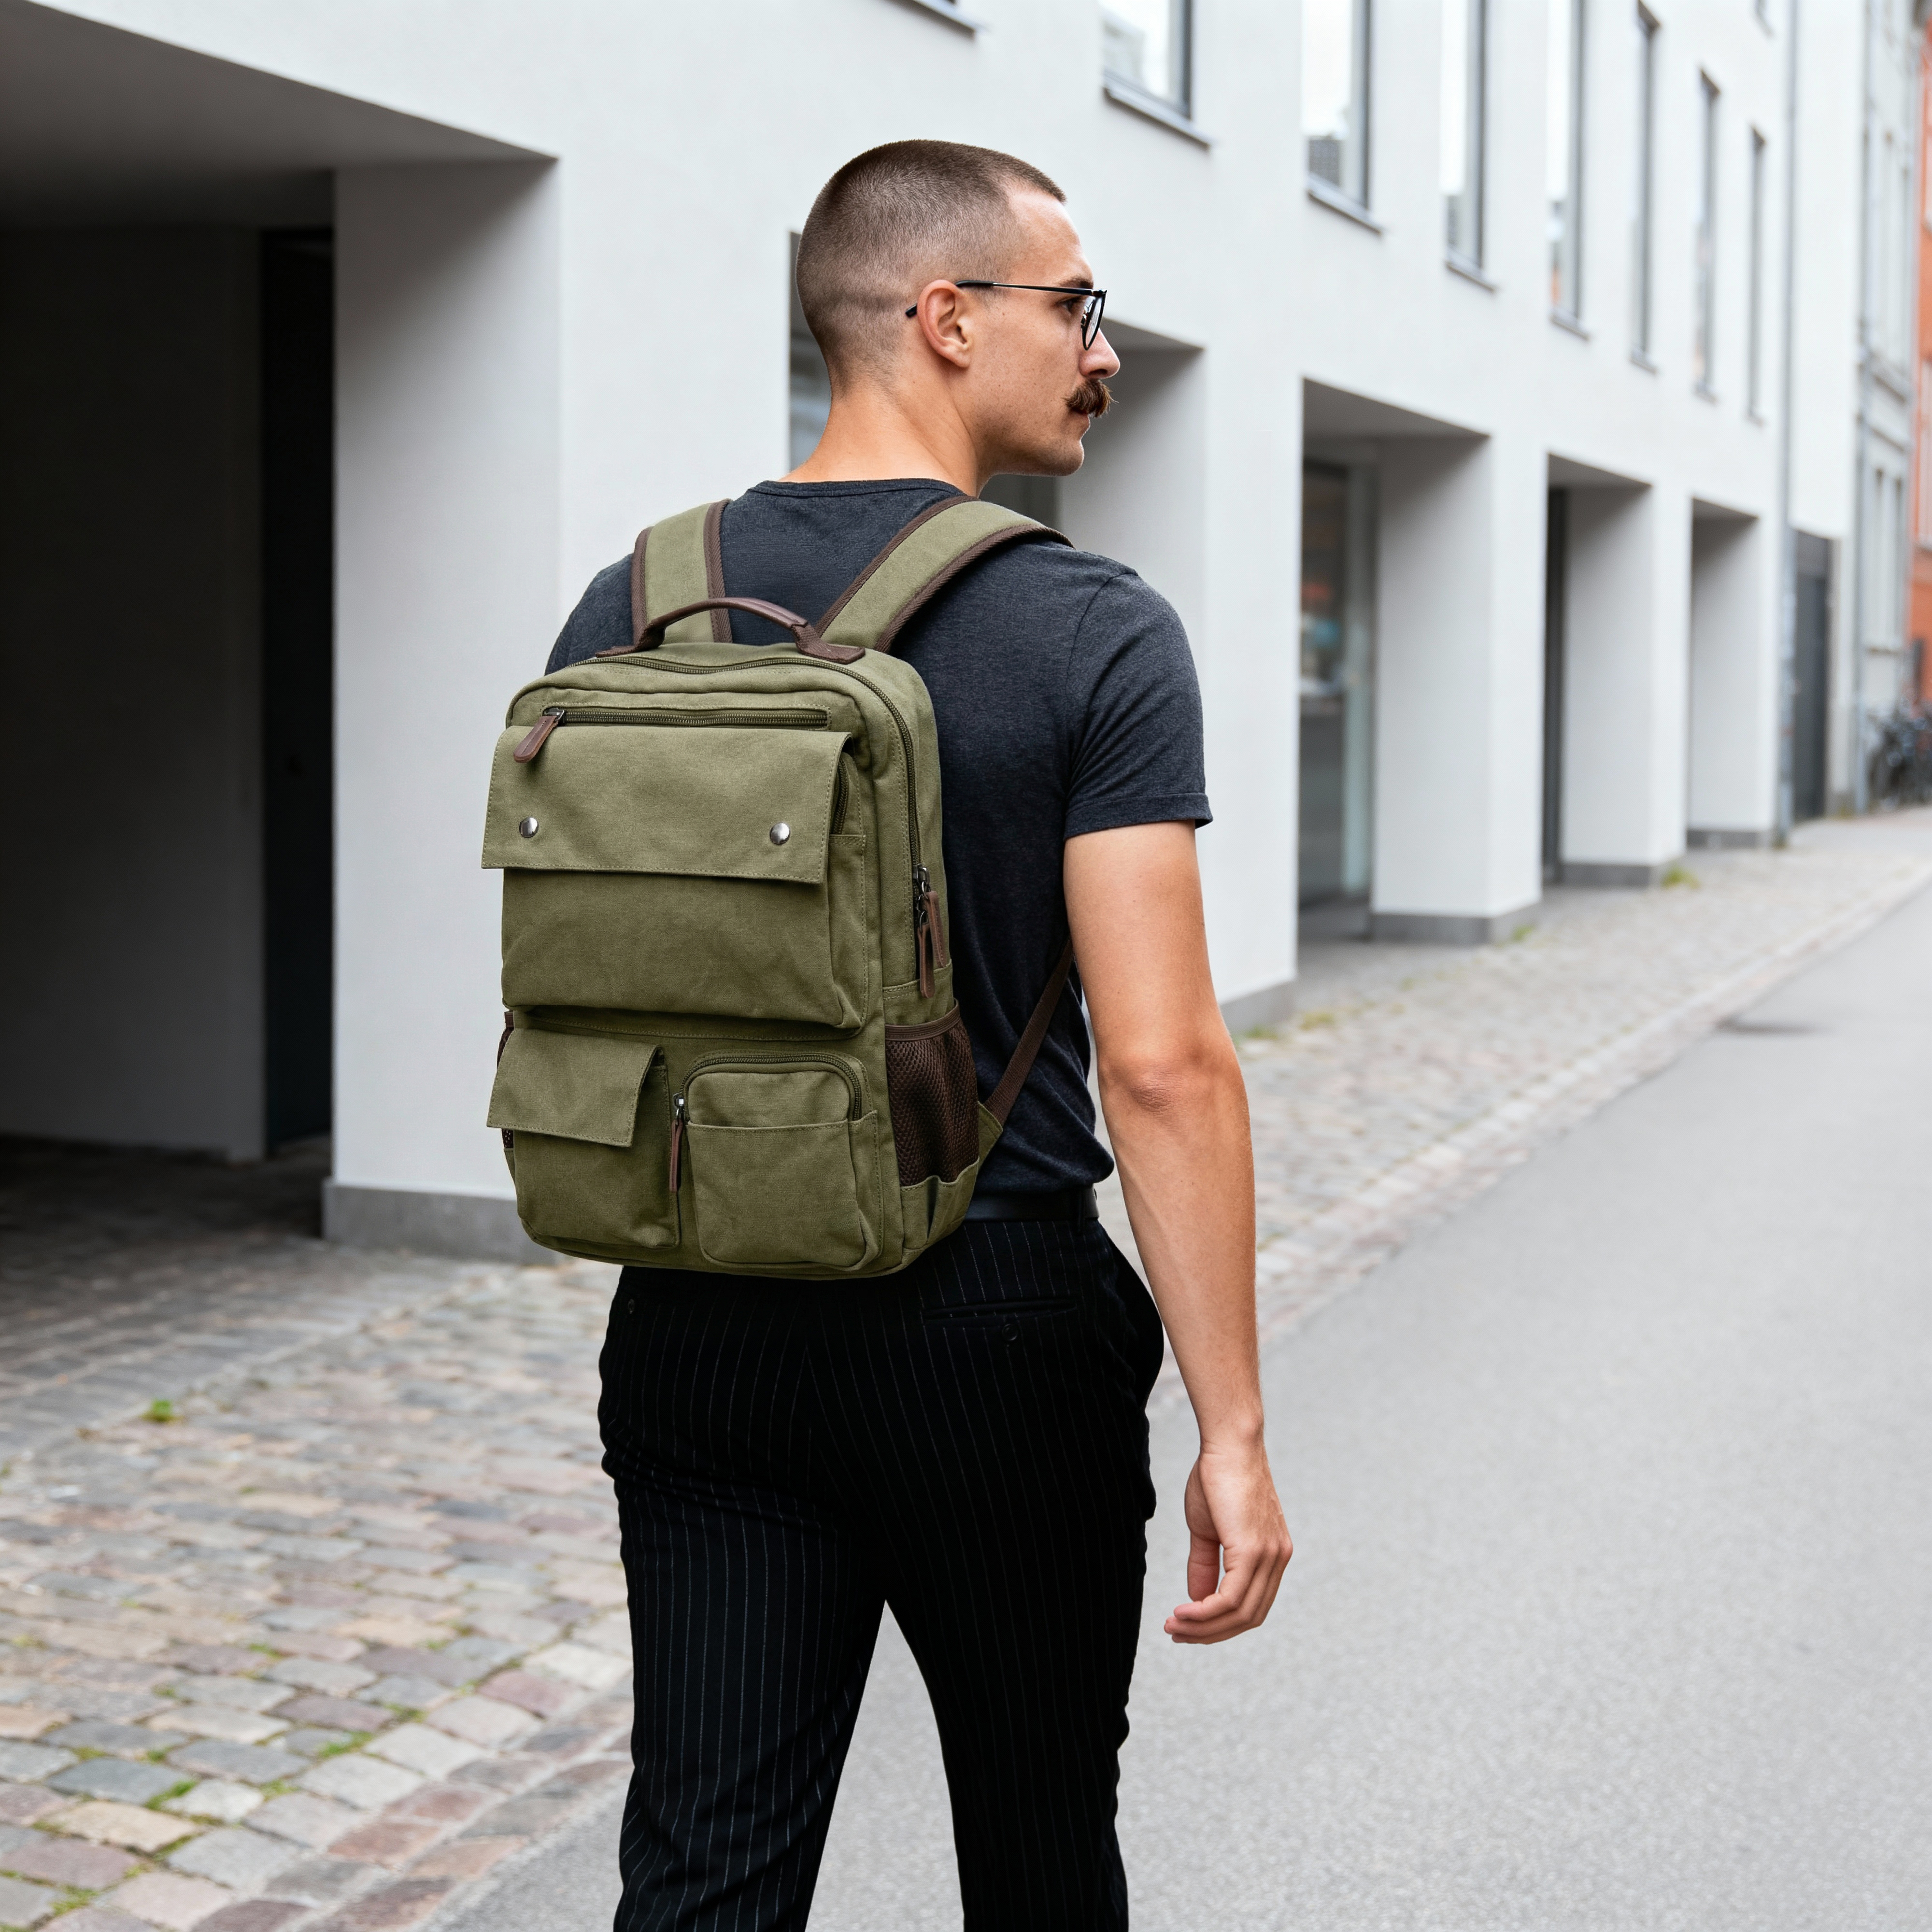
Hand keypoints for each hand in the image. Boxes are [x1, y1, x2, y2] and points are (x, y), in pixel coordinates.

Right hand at [1163, 1441, 1291, 1643]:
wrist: (1228, 1444)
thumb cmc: (1217, 1477)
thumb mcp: (1207, 1529)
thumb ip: (1205, 1565)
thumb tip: (1197, 1600)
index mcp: (1272, 1555)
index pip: (1251, 1605)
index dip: (1220, 1623)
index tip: (1187, 1626)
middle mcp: (1277, 1559)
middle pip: (1249, 1617)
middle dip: (1211, 1633)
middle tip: (1176, 1633)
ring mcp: (1269, 1556)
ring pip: (1240, 1613)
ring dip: (1204, 1627)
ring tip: (1174, 1626)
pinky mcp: (1254, 1550)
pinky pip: (1232, 1598)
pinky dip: (1206, 1612)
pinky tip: (1183, 1613)